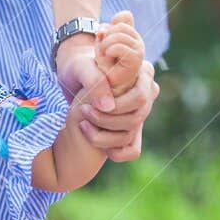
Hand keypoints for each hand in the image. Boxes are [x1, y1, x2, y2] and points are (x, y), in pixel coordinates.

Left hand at [55, 25, 158, 164]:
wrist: (73, 76)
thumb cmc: (78, 67)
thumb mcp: (81, 67)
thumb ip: (95, 81)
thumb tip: (109, 107)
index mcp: (143, 74)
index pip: (140, 97)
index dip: (116, 106)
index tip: (89, 104)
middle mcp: (147, 94)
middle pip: (136, 118)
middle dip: (105, 120)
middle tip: (83, 112)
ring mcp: (140, 113)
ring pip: (130, 135)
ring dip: (103, 136)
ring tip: (83, 124)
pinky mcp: (131, 129)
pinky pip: (132, 150)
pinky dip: (114, 152)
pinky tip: (93, 140)